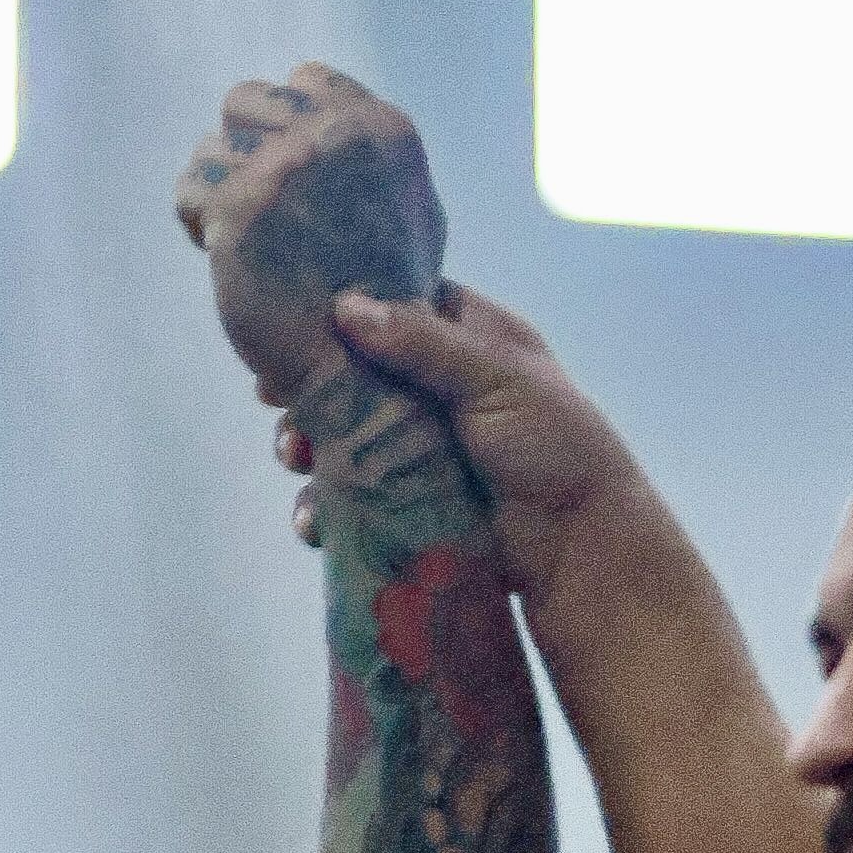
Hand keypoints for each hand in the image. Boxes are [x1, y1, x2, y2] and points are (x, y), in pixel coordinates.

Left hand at [175, 64, 445, 405]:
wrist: (364, 364)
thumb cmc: (382, 298)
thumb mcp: (405, 209)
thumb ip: (365, 155)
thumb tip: (322, 105)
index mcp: (380, 128)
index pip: (304, 80)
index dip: (282, 129)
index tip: (287, 180)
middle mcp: (335, 133)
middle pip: (245, 100)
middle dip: (241, 151)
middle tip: (256, 210)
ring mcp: (287, 164)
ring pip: (208, 146)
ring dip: (215, 190)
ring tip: (243, 238)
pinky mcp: (241, 203)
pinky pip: (188, 190)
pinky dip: (196, 222)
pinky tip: (221, 254)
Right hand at [276, 278, 639, 597]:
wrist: (577, 546)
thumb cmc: (555, 445)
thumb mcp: (497, 377)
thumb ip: (423, 343)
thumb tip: (346, 307)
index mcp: (469, 340)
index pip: (397, 306)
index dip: (345, 311)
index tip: (295, 322)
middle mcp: (437, 388)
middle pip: (355, 374)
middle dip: (313, 388)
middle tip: (275, 395)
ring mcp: (416, 447)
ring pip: (342, 436)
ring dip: (308, 445)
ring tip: (296, 455)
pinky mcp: (403, 502)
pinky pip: (347, 497)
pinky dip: (322, 507)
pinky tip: (313, 519)